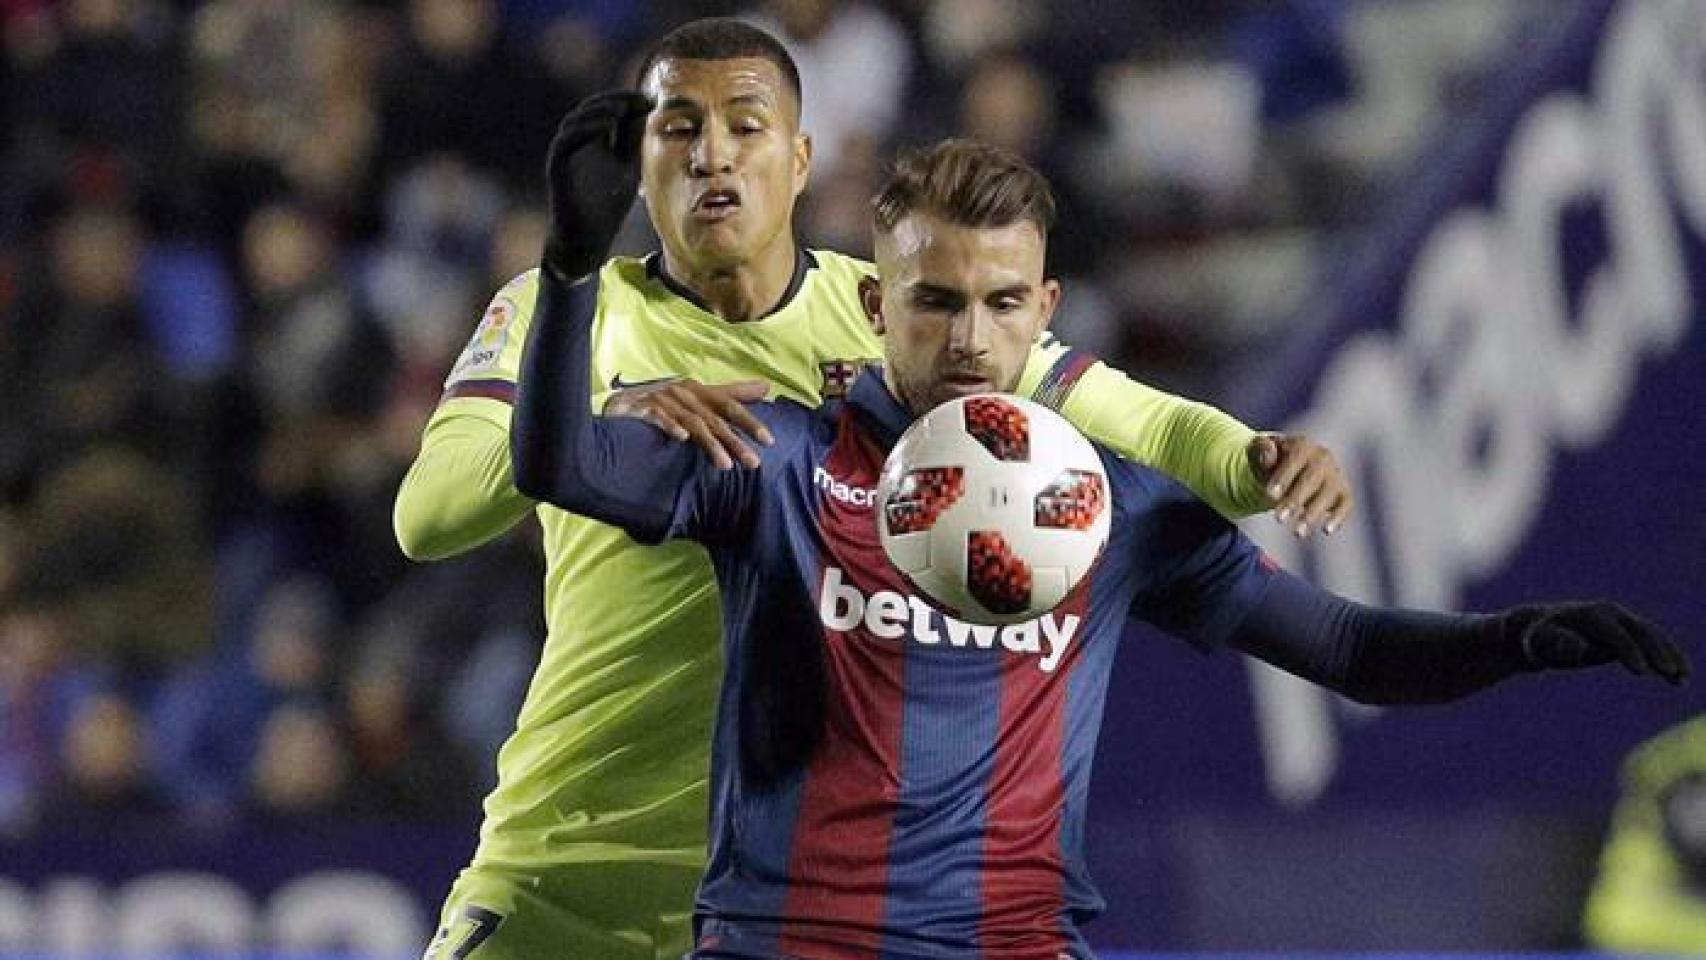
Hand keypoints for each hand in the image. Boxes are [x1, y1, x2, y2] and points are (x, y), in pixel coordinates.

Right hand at [543, 90, 651, 282]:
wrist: (590, 237)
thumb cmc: (608, 205)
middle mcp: (577, 142)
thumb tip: (646, 108)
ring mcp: (565, 153)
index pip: (608, 110)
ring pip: (575, 120)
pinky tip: (607, 124)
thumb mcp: (628, 166)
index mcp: (595, 141)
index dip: (626, 101)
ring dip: (598, 110)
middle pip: (590, 109)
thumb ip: (633, 139)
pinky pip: (565, 140)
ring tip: (622, 108)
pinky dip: (584, 129)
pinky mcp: (556, 166)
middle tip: (637, 98)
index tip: (649, 99)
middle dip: (614, 100)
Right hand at [605, 378, 775, 469]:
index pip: (730, 405)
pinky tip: (681, 439)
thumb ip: (732, 394)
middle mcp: (684, 393)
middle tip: (753, 463)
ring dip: (710, 444)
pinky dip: (671, 426)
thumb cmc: (666, 401)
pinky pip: (659, 418)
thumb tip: (766, 387)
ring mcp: (664, 400)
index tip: (769, 441)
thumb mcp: (700, 396)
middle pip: (715, 419)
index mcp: (699, 391)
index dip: (750, 422)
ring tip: (725, 466)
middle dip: (735, 441)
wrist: (620, 403)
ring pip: (692, 423)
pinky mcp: (643, 409)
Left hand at [1248, 432, 1352, 537]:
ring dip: (1313, 513)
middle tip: (1278, 519)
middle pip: (1311, 479)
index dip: (1283, 477)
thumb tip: (1268, 453)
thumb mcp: (1259, 451)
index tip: (1269, 495)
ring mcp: (1335, 475)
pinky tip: (1327, 530)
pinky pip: (1346, 504)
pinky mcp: (1343, 492)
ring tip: (1297, 533)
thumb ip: (1261, 450)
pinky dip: (1338, 517)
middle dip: (1295, 500)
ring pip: (1328, 493)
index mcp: (1302, 445)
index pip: (1295, 460)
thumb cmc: (1271, 461)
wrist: (1290, 466)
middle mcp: (1323, 458)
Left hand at [1505, 601, 1689, 685]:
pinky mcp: (1627, 632)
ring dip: (1669, 655)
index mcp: (1589, 614)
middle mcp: (1610, 613)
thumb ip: (1557, 644)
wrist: (1540, 629)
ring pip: (1652, 636)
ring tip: (1681, 680)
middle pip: (1639, 631)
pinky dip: (1667, 657)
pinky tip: (1679, 678)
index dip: (1627, 650)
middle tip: (1671, 674)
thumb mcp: (1540, 642)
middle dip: (1656, 652)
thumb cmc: (1537, 638)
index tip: (1640, 672)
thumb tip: (1580, 650)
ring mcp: (1620, 621)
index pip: (1613, 633)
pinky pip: (1652, 642)